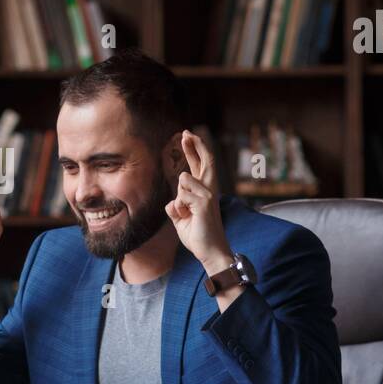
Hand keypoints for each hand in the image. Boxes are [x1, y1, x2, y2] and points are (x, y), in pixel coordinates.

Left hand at [165, 129, 232, 272]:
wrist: (209, 251)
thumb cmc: (196, 234)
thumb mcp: (182, 218)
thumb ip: (177, 205)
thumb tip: (173, 200)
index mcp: (204, 191)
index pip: (199, 166)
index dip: (193, 150)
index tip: (186, 136)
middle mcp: (210, 190)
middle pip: (204, 161)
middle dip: (195, 145)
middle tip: (185, 132)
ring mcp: (209, 195)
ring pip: (182, 181)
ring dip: (178, 200)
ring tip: (186, 215)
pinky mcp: (204, 202)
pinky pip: (180, 197)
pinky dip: (178, 210)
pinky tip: (187, 219)